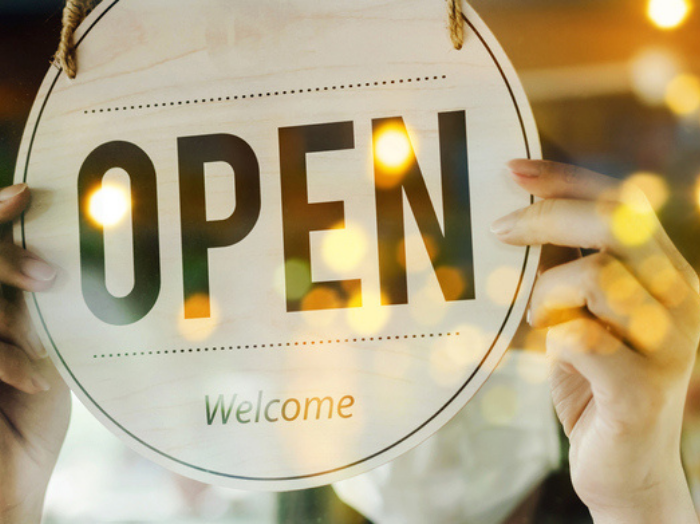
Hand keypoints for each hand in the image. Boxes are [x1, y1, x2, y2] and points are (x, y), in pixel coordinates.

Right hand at [0, 184, 69, 523]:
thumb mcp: (45, 357)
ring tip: (40, 350)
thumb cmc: (30, 419)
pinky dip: (5, 358)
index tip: (24, 196)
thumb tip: (67, 262)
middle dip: (4, 261)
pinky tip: (33, 379)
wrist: (10, 482)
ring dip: (9, 313)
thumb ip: (38, 311)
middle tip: (47, 276)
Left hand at [493, 160, 699, 522]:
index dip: (565, 179)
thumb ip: (566, 270)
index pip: (622, 204)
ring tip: (542, 322)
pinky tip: (556, 354)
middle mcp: (681, 301)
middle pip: (617, 225)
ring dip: (547, 295)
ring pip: (597, 277)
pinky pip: (581, 337)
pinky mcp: (642, 392)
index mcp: (667, 275)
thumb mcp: (582, 314)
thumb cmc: (597, 384)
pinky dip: (553, 338)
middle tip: (499, 231)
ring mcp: (670, 346)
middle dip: (546, 217)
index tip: (513, 170)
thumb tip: (517, 218)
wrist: (627, 471)